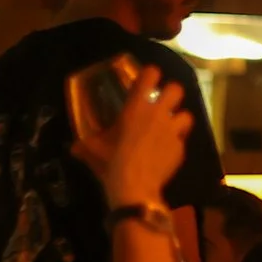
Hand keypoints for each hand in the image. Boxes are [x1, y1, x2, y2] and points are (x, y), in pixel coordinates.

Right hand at [82, 68, 190, 208]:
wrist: (135, 186)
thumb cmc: (111, 162)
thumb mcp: (93, 150)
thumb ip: (85, 145)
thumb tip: (74, 148)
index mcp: (136, 107)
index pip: (150, 74)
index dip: (151, 74)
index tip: (146, 80)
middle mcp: (158, 114)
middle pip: (176, 89)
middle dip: (171, 94)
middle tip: (162, 103)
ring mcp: (172, 131)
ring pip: (187, 115)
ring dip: (179, 119)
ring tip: (170, 127)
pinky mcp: (180, 148)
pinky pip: (182, 140)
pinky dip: (175, 144)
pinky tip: (166, 152)